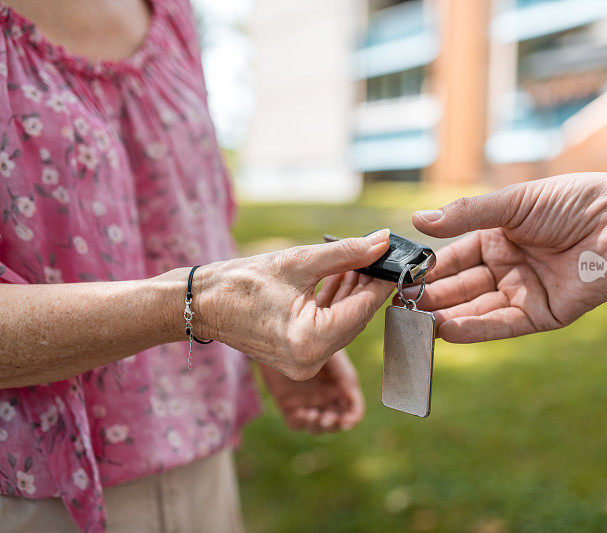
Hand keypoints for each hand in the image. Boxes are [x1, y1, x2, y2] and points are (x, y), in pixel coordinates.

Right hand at [191, 230, 394, 379]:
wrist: (201, 304)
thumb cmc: (242, 282)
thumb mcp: (299, 261)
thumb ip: (346, 253)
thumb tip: (382, 241)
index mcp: (310, 341)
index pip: (362, 309)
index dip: (382, 282)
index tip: (398, 260)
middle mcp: (310, 361)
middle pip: (356, 319)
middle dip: (368, 286)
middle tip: (379, 255)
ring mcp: (304, 364)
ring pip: (344, 324)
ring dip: (353, 293)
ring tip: (360, 260)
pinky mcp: (299, 358)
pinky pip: (328, 329)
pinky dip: (336, 305)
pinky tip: (343, 277)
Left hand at [261, 350, 364, 432]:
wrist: (280, 335)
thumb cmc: (311, 340)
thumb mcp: (332, 356)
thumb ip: (345, 374)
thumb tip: (353, 393)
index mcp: (341, 385)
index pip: (354, 409)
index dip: (353, 418)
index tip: (347, 421)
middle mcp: (326, 396)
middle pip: (338, 422)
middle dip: (334, 424)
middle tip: (326, 418)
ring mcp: (308, 402)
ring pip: (318, 427)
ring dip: (317, 426)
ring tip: (311, 414)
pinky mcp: (289, 405)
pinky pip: (297, 423)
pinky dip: (300, 423)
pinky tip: (300, 413)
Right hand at [410, 173, 606, 342]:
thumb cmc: (571, 201)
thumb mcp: (512, 203)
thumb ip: (465, 215)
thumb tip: (416, 220)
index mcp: (497, 240)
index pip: (453, 259)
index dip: (428, 271)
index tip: (399, 280)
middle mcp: (506, 270)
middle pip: (460, 288)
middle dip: (430, 298)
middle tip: (398, 308)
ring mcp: (524, 293)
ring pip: (476, 309)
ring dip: (445, 317)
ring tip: (414, 323)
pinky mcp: (543, 315)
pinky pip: (503, 325)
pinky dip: (475, 329)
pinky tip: (446, 331)